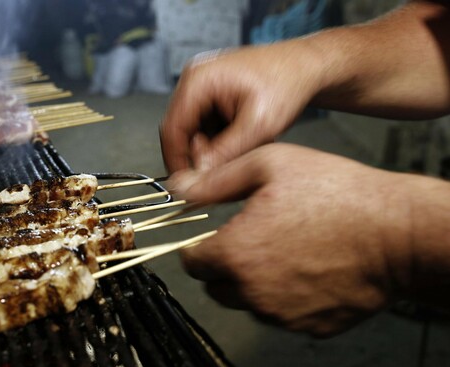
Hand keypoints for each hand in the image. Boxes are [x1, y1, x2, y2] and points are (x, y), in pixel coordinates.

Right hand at [160, 41, 323, 173]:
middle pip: (180, 131)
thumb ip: (224, 154)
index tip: (188, 186)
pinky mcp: (212, 93)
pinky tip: (243, 141)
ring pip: (193, 131)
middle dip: (198, 155)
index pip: (172, 129)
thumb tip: (198, 178)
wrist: (307, 66)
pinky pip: (205, 125)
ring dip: (211, 149)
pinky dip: (220, 140)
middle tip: (220, 173)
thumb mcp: (258, 126)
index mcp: (198, 80)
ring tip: (243, 151)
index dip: (177, 161)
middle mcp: (193, 79)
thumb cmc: (288, 85)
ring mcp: (202, 85)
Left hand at [180, 143, 415, 335]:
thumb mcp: (269, 165)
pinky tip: (308, 270)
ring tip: (285, 251)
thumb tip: (179, 188)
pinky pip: (283, 314)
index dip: (196, 247)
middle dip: (223, 266)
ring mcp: (282, 315)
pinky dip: (286, 297)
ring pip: (248, 302)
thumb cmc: (335, 193)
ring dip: (254, 282)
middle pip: (216, 287)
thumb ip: (216, 181)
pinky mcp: (311, 327)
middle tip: (251, 240)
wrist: (396, 232)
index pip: (191, 262)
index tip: (209, 238)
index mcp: (235, 253)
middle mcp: (252, 292)